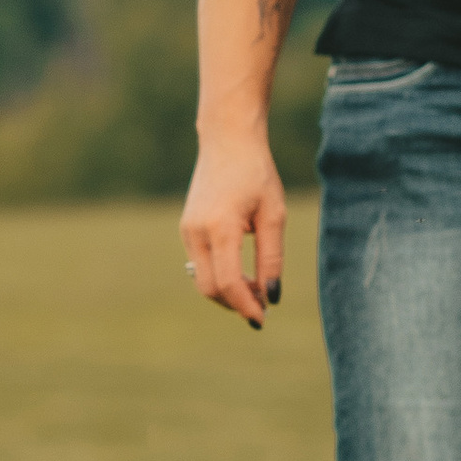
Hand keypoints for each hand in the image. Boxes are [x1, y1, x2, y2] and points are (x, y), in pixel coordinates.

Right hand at [182, 130, 286, 329]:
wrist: (227, 141)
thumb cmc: (256, 174)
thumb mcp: (273, 215)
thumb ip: (271, 258)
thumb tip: (272, 296)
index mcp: (220, 227)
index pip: (227, 282)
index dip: (245, 305)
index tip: (263, 319)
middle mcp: (196, 232)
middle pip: (209, 288)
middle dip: (235, 303)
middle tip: (263, 307)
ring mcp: (187, 230)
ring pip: (202, 279)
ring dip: (227, 291)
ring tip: (256, 290)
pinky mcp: (187, 228)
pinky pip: (200, 264)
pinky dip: (219, 276)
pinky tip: (241, 273)